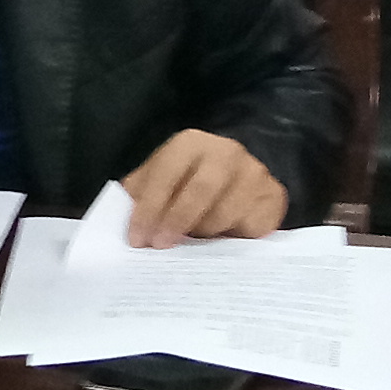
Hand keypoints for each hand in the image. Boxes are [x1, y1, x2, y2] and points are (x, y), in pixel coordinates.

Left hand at [116, 129, 287, 244]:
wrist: (240, 176)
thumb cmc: (189, 180)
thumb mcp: (161, 179)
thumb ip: (140, 194)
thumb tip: (117, 221)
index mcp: (191, 143)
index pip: (166, 173)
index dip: (149, 208)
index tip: (137, 239)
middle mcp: (226, 152)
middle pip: (200, 190)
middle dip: (176, 221)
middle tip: (161, 246)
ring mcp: (254, 173)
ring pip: (226, 212)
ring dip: (203, 233)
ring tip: (192, 243)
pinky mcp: (273, 197)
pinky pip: (251, 227)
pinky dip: (232, 240)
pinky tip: (222, 244)